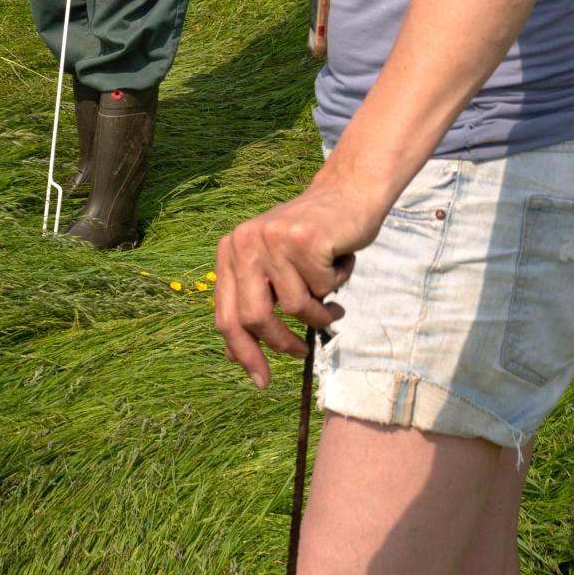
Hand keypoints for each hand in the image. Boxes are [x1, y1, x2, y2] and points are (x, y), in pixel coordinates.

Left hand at [215, 178, 382, 386]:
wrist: (347, 193)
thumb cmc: (312, 240)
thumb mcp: (273, 271)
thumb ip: (253, 303)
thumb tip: (232, 355)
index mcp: (230, 251)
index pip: (226, 315)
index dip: (243, 352)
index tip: (261, 380)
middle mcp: (244, 242)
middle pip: (254, 317)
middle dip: (282, 343)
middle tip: (302, 352)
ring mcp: (273, 238)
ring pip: (295, 305)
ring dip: (320, 311)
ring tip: (333, 300)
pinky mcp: (303, 238)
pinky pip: (323, 287)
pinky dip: (337, 283)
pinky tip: (340, 262)